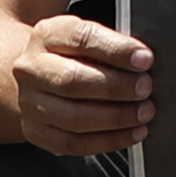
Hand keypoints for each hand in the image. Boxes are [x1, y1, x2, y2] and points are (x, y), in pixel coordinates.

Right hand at [7, 8, 157, 156]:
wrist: (36, 75)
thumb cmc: (71, 53)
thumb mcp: (85, 33)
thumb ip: (111, 40)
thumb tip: (142, 57)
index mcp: (47, 35)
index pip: (81, 39)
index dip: (116, 50)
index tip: (144, 58)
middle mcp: (31, 69)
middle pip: (72, 81)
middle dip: (116, 87)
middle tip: (145, 88)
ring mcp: (30, 104)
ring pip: (73, 117)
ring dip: (116, 117)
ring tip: (144, 113)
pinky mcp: (37, 132)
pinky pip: (74, 143)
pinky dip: (109, 141)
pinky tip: (133, 133)